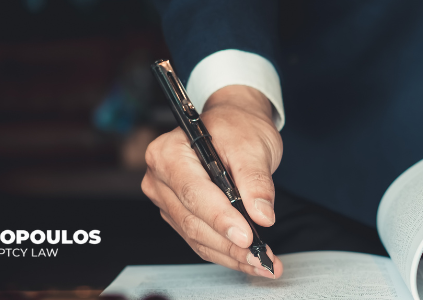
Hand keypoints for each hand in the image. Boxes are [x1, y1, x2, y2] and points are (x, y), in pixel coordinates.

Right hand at [141, 85, 283, 277]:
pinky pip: (200, 240)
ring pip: (197, 237)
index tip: (247, 236)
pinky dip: (226, 253)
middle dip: (230, 244)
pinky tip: (249, 260)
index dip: (220, 218)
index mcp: (169, 153)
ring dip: (230, 254)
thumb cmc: (238, 127)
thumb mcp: (252, 146)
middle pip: (193, 221)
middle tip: (262, 258)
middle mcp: (160, 178)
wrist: (234, 124)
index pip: (194, 193)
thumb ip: (256, 181)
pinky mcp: (179, 215)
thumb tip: (261, 215)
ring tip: (263, 263)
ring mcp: (167, 199)